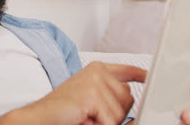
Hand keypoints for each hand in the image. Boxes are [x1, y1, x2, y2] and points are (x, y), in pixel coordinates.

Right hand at [8, 62, 145, 124]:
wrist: (39, 117)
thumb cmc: (62, 111)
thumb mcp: (89, 96)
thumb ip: (108, 92)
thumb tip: (131, 98)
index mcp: (97, 69)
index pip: (126, 70)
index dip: (141, 74)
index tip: (150, 77)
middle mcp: (97, 71)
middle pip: (129, 99)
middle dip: (115, 114)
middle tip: (92, 115)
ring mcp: (95, 81)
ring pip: (121, 113)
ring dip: (106, 122)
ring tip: (86, 117)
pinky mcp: (92, 95)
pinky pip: (110, 121)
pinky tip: (84, 120)